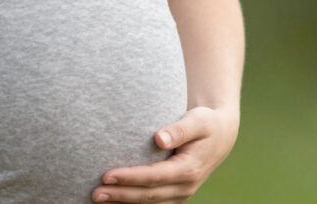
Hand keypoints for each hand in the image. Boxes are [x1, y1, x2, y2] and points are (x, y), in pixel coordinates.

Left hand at [92, 106, 239, 202]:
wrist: (221, 136)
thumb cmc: (206, 122)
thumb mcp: (198, 120)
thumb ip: (179, 129)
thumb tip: (158, 138)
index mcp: (189, 169)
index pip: (154, 177)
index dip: (130, 178)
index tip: (107, 175)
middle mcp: (185, 187)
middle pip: (148, 196)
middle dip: (120, 195)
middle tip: (95, 193)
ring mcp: (181, 195)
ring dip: (123, 203)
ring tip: (97, 199)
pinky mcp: (175, 196)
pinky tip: (114, 202)